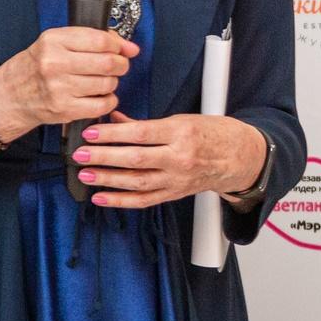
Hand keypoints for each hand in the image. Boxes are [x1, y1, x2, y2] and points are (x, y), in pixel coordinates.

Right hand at [0, 26, 137, 133]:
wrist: (11, 95)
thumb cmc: (38, 66)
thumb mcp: (57, 43)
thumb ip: (93, 39)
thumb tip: (131, 48)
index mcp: (54, 41)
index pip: (100, 40)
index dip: (118, 45)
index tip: (122, 49)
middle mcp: (55, 63)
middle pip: (108, 63)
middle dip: (121, 64)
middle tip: (118, 65)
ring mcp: (59, 88)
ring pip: (107, 84)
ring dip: (112, 82)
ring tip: (103, 80)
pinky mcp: (64, 110)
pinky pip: (102, 105)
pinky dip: (108, 101)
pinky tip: (100, 96)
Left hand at [70, 113, 266, 209]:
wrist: (240, 157)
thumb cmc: (213, 133)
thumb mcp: (182, 119)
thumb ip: (147, 124)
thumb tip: (116, 120)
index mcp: (181, 133)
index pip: (140, 134)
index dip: (112, 135)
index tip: (91, 133)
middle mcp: (179, 158)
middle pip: (135, 159)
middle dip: (103, 157)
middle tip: (80, 155)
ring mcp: (176, 180)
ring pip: (137, 182)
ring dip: (107, 179)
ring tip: (85, 175)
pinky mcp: (174, 194)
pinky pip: (144, 200)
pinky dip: (121, 200)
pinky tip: (102, 197)